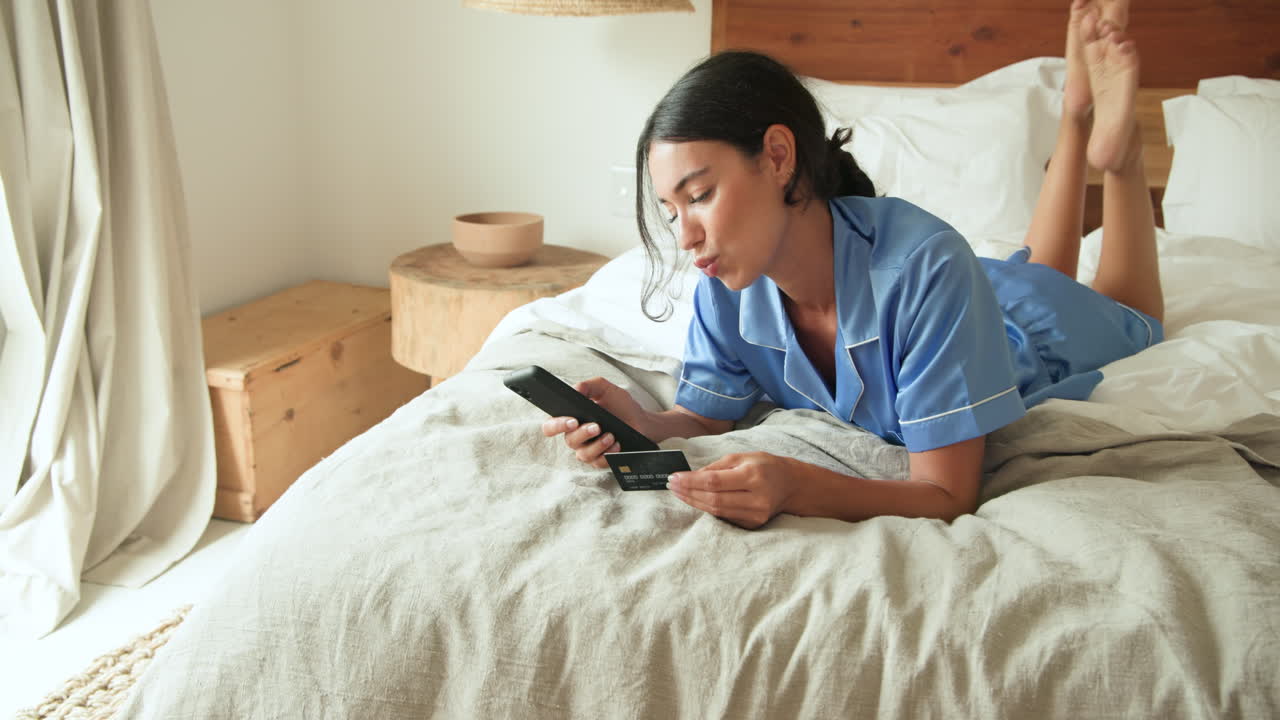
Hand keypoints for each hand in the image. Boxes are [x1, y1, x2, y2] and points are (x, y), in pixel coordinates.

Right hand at [541, 377, 647, 467]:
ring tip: (611, 435)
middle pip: (569, 441)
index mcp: (573, 419)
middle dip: (582, 434)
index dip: (556, 426)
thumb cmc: (621, 406)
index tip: (571, 421)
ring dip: (597, 445)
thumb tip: (576, 389)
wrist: (642, 421)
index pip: (552, 426)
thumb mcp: (606, 389)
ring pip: (583, 454)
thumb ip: (589, 385)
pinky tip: (616, 445)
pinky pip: (598, 463)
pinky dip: (608, 455)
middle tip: (596, 427)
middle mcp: (577, 436)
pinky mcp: (601, 460)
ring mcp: (589, 450)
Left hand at [666, 452, 796, 528]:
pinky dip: (707, 509)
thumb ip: (717, 467)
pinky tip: (696, 500)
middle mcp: (756, 498)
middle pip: (713, 499)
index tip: (674, 477)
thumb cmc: (765, 466)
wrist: (791, 486)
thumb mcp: (743, 457)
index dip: (690, 481)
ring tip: (679, 493)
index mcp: (753, 476)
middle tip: (672, 485)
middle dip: (688, 492)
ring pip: (716, 511)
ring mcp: (756, 514)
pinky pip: (724, 517)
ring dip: (694, 502)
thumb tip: (691, 476)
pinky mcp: (753, 524)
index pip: (714, 481)